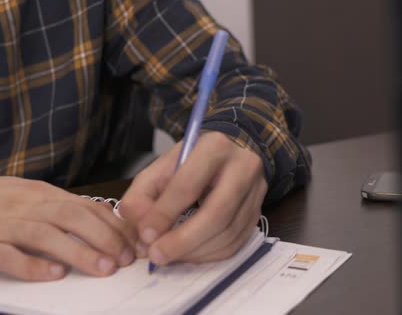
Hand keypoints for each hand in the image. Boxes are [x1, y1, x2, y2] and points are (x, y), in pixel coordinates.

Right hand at [0, 175, 138, 280]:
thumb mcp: (32, 196)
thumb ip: (65, 207)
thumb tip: (106, 217)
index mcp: (43, 195)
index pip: (87, 206)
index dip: (114, 225)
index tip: (135, 243)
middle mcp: (27, 206)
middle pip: (73, 217)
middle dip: (105, 237)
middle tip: (125, 258)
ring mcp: (3, 225)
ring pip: (46, 235)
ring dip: (79, 252)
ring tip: (103, 268)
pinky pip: (8, 255)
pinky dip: (32, 266)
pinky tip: (53, 275)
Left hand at [121, 131, 267, 264]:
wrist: (231, 151)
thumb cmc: (193, 159)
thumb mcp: (162, 166)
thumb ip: (143, 195)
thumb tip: (142, 231)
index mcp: (214, 147)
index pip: (188, 185)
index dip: (164, 214)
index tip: (145, 235)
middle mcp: (243, 167)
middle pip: (216, 214)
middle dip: (183, 241)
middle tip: (158, 255)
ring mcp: (256, 191)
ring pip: (228, 233)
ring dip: (195, 252)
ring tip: (170, 255)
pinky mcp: (259, 211)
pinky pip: (236, 243)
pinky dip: (209, 255)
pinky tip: (190, 253)